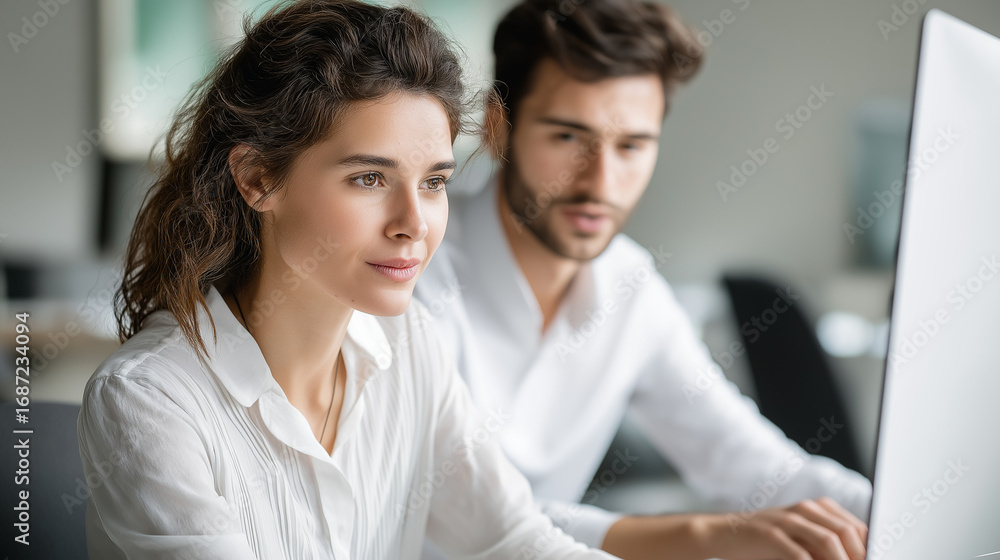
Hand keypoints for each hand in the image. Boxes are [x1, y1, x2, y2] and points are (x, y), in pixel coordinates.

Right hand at [697, 497, 867, 559]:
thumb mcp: (798, 540)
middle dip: (859, 556)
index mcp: (815, 508)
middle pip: (846, 531)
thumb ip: (823, 546)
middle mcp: (804, 510)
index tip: (876, 559)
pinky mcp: (769, 533)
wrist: (722, 533)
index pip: (855, 526)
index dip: (869, 547)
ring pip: (827, 540)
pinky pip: (798, 553)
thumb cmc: (765, 542)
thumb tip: (856, 557)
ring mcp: (786, 520)